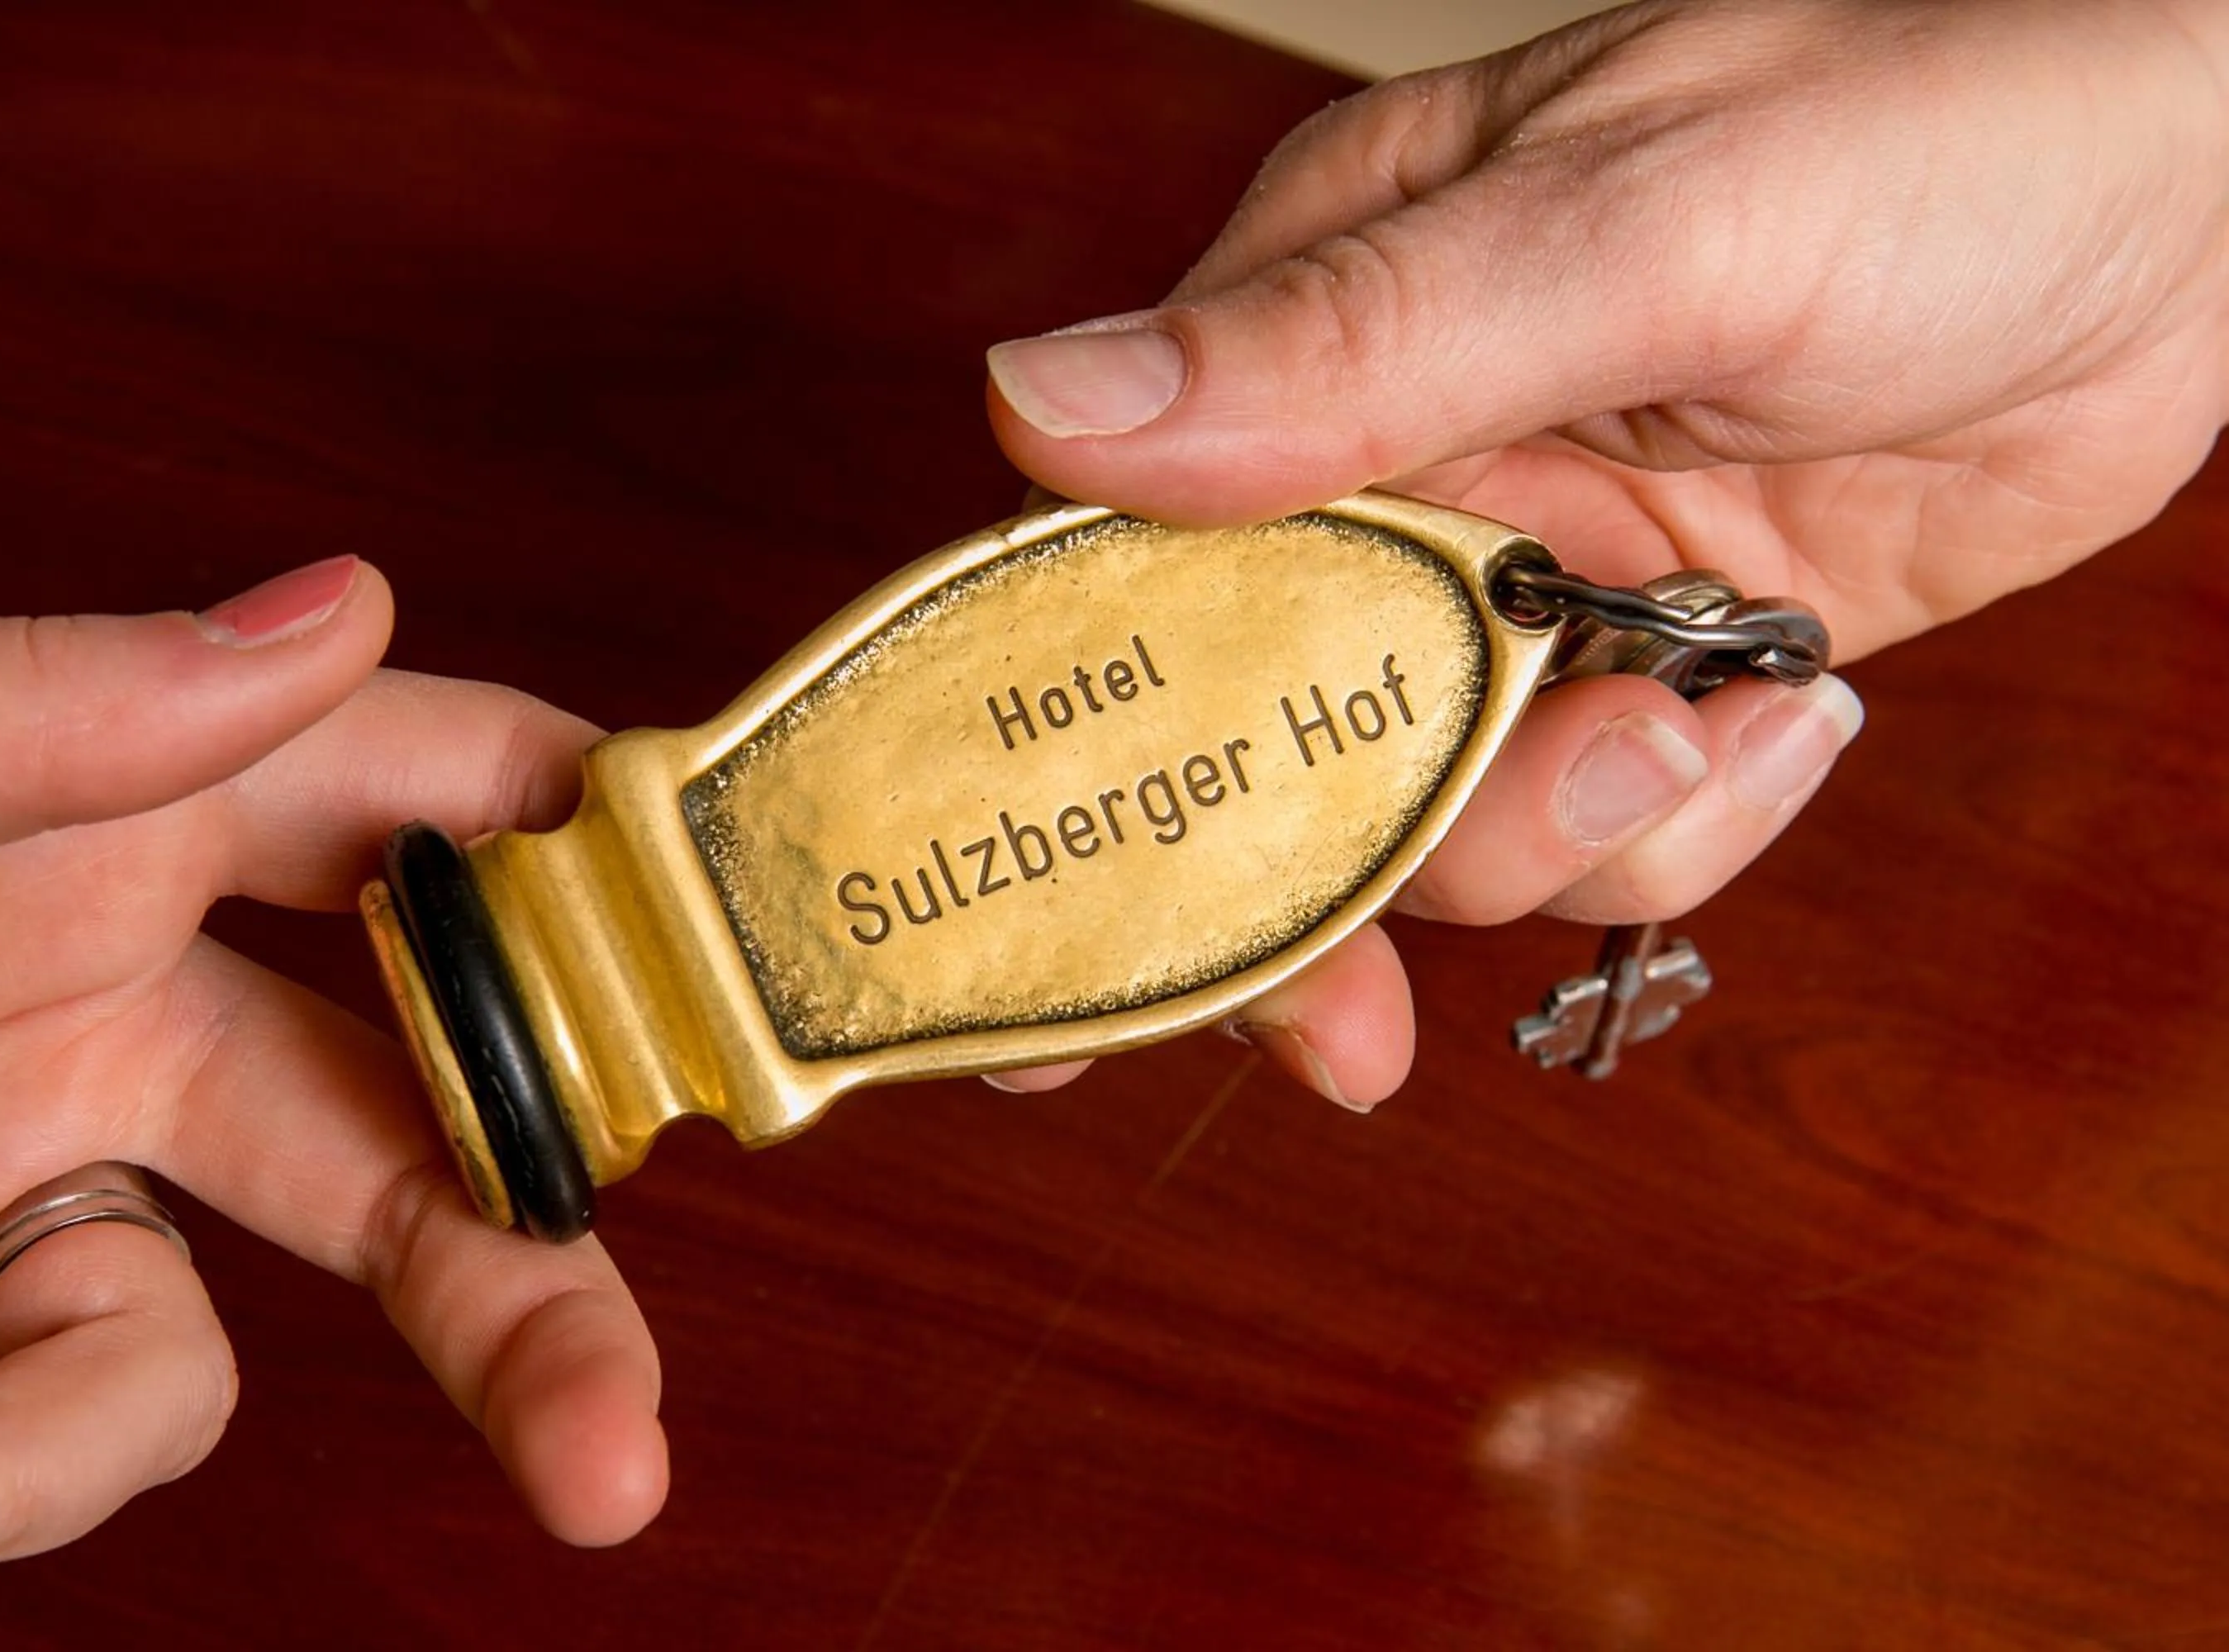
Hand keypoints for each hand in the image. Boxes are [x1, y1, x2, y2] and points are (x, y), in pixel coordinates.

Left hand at [0, 560, 663, 1585]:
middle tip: (611, 1441)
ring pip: (187, 1355)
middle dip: (521, 1284)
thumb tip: (350, 606)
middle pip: (400, 1135)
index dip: (588, 863)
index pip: (412, 805)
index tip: (736, 948)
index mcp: (91, 807)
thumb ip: (50, 700)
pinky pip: (8, 1455)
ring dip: (65, 1442)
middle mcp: (76, 1005)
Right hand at [982, 0, 2228, 1105]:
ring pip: (1437, 812)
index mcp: (1324, 321)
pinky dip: (1691, 820)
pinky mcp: (1654, 658)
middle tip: (1356, 1033)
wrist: (2195, 203)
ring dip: (1555, 833)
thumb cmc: (1937, 123)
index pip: (1126, 562)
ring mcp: (1527, 576)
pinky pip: (1606, 821)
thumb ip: (1358, 338)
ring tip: (1704, 728)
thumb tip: (1044, 410)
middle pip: (1263, 739)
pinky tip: (1791, 714)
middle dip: (1321, 887)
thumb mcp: (1642, 222)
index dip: (1080, 764)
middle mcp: (1402, 463)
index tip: (1068, 958)